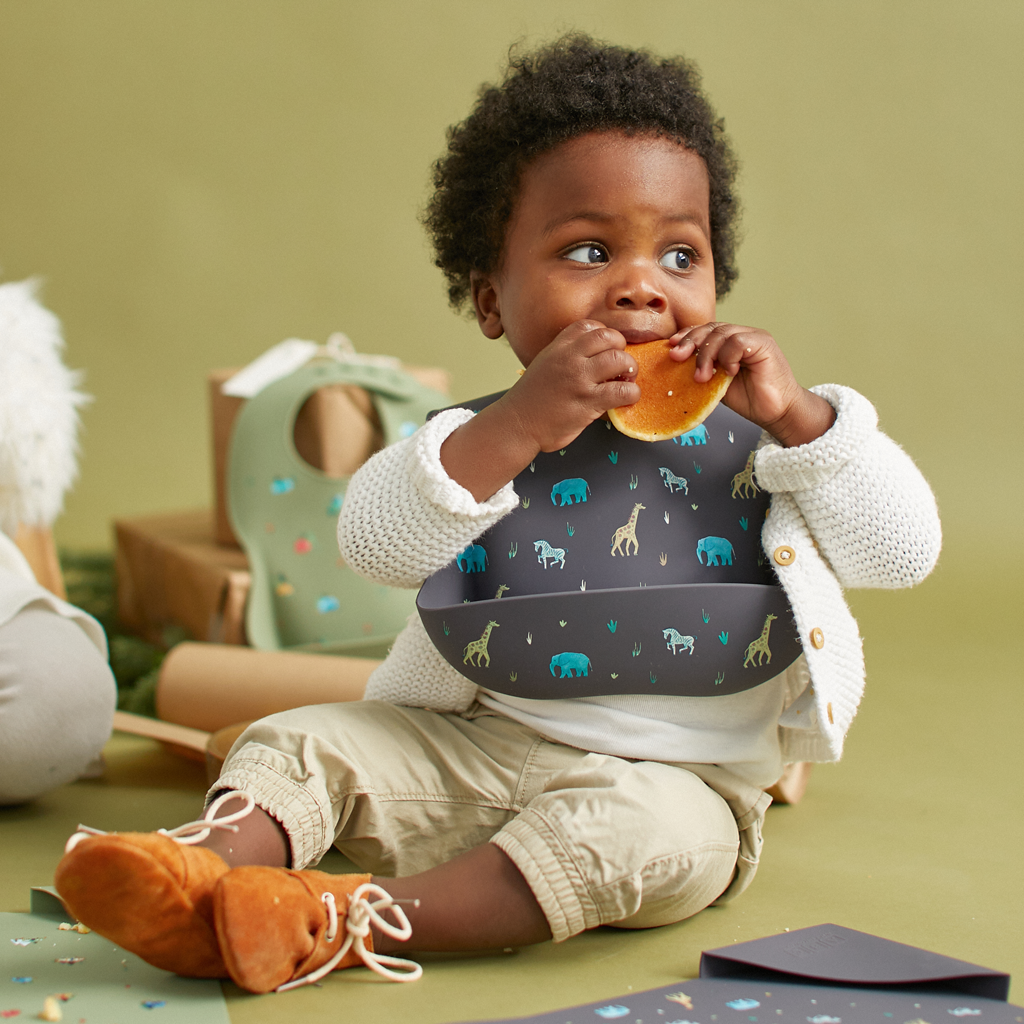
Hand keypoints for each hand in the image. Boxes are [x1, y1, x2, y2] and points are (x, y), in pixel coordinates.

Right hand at [504, 319, 639, 452]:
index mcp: (558, 347)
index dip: (604, 336)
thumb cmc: (531, 400)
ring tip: (625, 381)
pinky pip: (623, 390)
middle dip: (621, 349)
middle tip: (620, 366)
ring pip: (620, 360)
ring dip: (630, 369)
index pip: (590, 326)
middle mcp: (569, 358)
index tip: (606, 350)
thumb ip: (566, 355)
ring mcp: (579, 379)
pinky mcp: (588, 402)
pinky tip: (626, 399)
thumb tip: (595, 355)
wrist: (517, 425)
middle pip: (610, 337)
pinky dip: (632, 394)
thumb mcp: (544, 365)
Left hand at [669, 322, 834, 446]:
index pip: (705, 330)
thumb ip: (703, 369)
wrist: (775, 412)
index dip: (686, 335)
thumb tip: (676, 366)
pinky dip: (728, 356)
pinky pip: (739, 341)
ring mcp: (754, 337)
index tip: (670, 347)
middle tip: (676, 357)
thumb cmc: (749, 399)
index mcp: (730, 342)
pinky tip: (728, 372)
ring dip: (706, 354)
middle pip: (711, 328)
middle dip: (690, 341)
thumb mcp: (716, 383)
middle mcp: (742, 335)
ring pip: (722, 333)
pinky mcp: (764, 344)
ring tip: (702, 376)